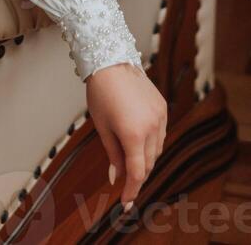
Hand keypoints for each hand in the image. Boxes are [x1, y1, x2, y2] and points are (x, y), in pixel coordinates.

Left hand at [86, 63, 167, 211]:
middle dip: (137, 175)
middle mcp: (151, 127)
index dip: (132, 191)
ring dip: (145, 159)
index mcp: (133, 134)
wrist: (111, 61)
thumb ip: (112, 154)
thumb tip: (116, 178)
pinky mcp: (163, 107)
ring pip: (157, 150)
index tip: (125, 203)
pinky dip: (151, 142)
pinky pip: (161, 134)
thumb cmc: (100, 93)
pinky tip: (139, 140)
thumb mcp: (102, 127)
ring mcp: (160, 117)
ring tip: (129, 158)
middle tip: (124, 181)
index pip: (137, 173)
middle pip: (148, 163)